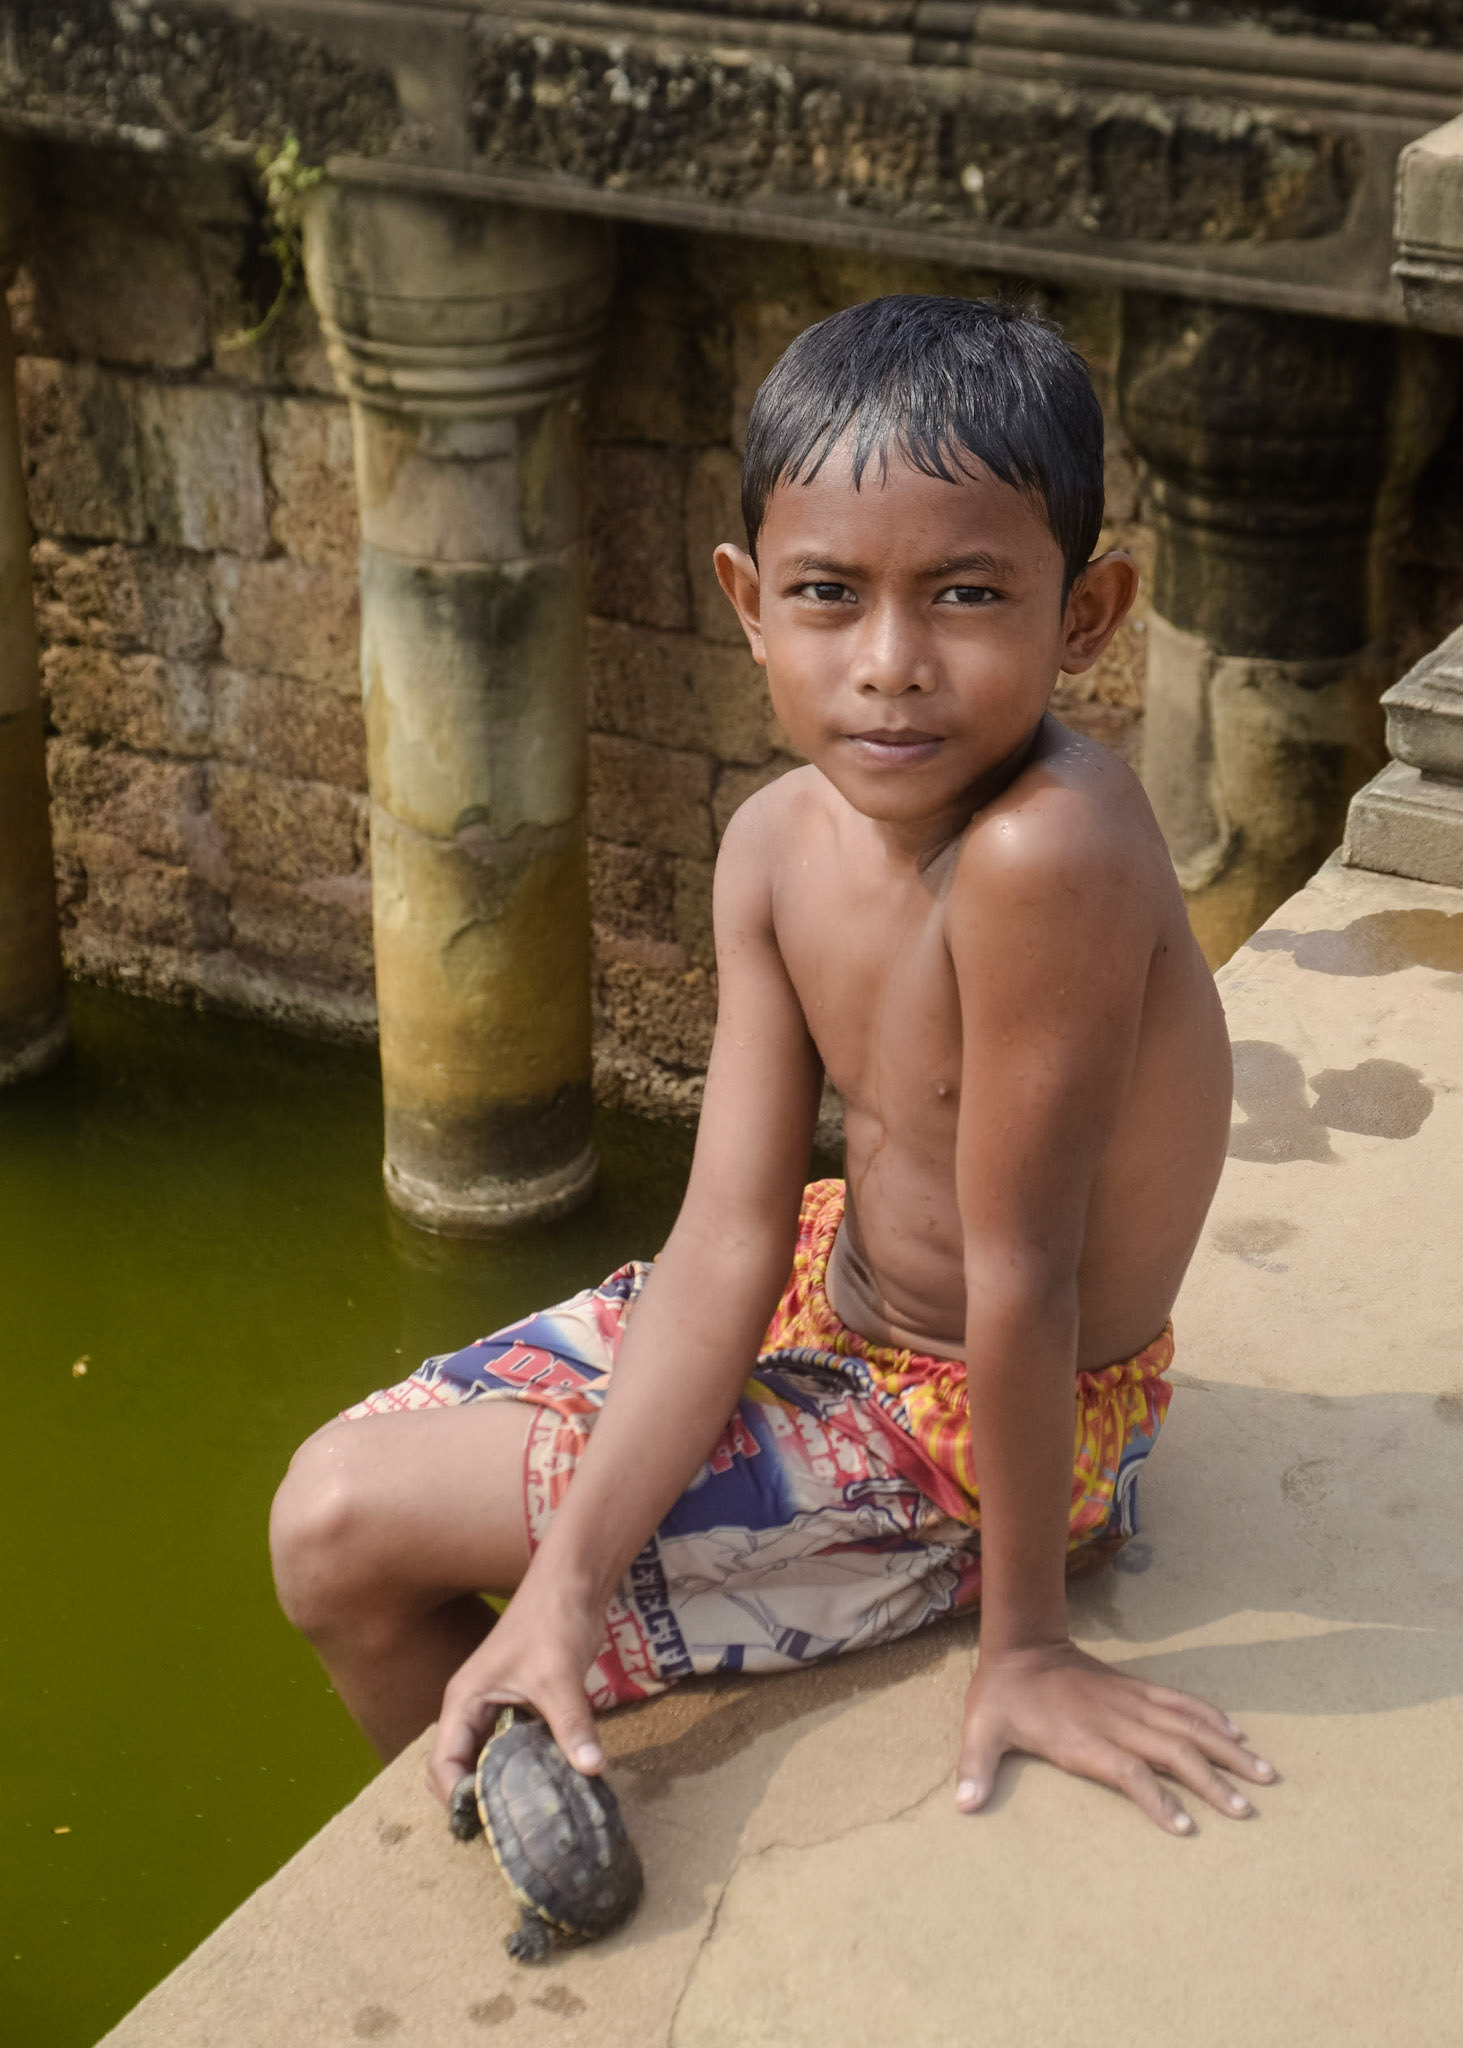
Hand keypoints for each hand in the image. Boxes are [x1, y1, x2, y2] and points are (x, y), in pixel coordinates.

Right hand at [426, 1577, 604, 1808]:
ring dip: (500, 1788)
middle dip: (475, 1801)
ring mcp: (494, 1708)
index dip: (458, 1799)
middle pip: (457, 1769)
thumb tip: (592, 1769)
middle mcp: (472, 1709)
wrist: (574, 1584)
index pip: (442, 1765)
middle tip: (508, 1831)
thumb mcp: (560, 1677)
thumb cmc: (552, 1621)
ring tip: (527, 1819)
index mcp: (463, 1701)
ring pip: (485, 1761)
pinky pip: (511, 1750)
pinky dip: (523, 1770)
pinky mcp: (520, 1707)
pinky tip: (549, 1788)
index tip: (488, 1826)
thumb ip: (572, 1726)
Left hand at [956, 1641, 1276, 1833]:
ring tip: (1264, 1774)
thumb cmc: (1002, 1696)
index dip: (1157, 1799)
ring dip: (1226, 1748)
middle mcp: (1115, 1720)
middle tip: (1247, 1810)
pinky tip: (1237, 1734)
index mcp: (1082, 1736)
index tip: (1184, 1827)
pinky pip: (1180, 1701)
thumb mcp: (981, 1728)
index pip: (1129, 1771)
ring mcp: (1129, 1702)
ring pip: (1187, 1724)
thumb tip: (963, 1806)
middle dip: (1212, 1780)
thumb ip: (975, 1767)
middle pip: (1173, 1750)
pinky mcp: (1136, 1689)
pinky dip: (1210, 1716)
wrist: (1020, 1644)